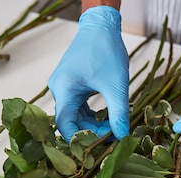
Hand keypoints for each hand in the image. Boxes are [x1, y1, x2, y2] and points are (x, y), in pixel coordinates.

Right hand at [48, 6, 128, 141]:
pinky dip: (90, 115)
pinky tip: (105, 118)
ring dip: (91, 124)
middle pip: (70, 122)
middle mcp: (58, 89)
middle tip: (111, 137)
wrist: (101, 26)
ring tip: (111, 128)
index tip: (98, 146)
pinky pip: (77, 107)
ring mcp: (63, 87)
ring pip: (74, 116)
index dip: (79, 140)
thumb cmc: (106, 51)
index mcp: (64, 89)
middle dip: (89, 132)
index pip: (64, 125)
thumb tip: (122, 137)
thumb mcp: (116, 86)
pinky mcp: (70, 85)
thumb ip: (118, 114)